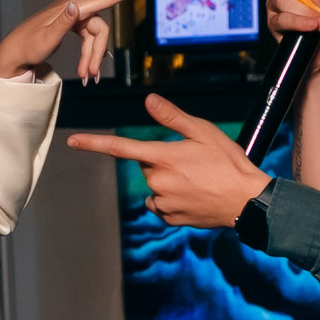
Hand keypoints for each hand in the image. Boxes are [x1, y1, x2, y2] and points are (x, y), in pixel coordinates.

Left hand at [0, 0, 150, 83]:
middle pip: (100, 30)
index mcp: (71, 7)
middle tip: (90, 77)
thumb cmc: (27, 46)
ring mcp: (72, 16)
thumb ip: (64, 22)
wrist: (14, 55)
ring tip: (86, 78)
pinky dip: (89, 55)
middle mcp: (74, 8)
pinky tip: (88, 70)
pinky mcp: (70, 25)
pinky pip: (88, 39)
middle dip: (97, 54)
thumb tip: (76, 6)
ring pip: (94, 38)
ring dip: (93, 58)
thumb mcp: (47, 37)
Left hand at [64, 94, 270, 228]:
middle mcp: (158, 181)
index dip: (94, 143)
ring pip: (153, 185)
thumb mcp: (203, 132)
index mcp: (163, 157)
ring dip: (167, 180)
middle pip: (145, 165)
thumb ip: (172, 117)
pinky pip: (161, 204)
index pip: (120, 148)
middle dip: (160, 160)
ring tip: (196, 179)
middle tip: (190, 160)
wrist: (246, 200)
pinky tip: (192, 195)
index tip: (72, 141)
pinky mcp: (170, 218)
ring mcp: (163, 202)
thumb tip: (148, 101)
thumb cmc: (228, 162)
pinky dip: (171, 198)